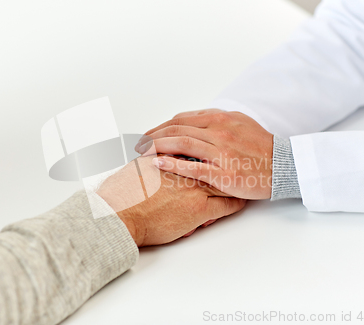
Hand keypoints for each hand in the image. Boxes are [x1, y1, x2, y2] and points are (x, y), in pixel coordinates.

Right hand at [96, 154, 245, 246]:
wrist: (120, 215)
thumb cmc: (122, 195)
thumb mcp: (135, 168)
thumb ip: (149, 159)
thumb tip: (149, 155)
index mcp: (172, 157)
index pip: (198, 148)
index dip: (209, 151)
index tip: (216, 153)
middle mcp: (187, 170)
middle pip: (214, 163)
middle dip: (225, 163)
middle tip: (236, 165)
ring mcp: (195, 189)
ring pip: (223, 182)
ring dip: (233, 182)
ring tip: (243, 181)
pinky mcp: (200, 210)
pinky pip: (226, 205)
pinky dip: (235, 203)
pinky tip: (241, 201)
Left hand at [137, 109, 273, 199]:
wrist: (283, 165)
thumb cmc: (261, 145)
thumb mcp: (240, 122)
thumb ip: (216, 120)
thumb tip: (194, 119)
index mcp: (220, 118)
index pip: (182, 119)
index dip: (162, 126)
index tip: (149, 133)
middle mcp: (219, 131)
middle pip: (177, 129)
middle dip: (153, 135)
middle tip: (138, 143)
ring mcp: (221, 152)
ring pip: (181, 144)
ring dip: (157, 147)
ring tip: (142, 152)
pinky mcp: (223, 173)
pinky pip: (192, 168)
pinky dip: (172, 165)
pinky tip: (158, 165)